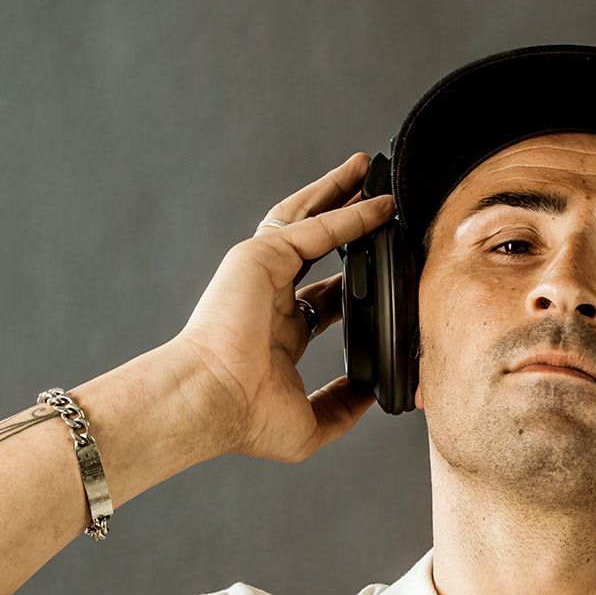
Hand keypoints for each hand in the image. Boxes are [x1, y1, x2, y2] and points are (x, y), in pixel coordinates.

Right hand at [162, 152, 394, 463]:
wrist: (210, 401)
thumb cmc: (242, 418)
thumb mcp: (310, 423)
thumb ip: (342, 406)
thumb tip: (373, 395)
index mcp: (277, 332)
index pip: (322, 295)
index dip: (354, 279)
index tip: (384, 269)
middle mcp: (268, 295)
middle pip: (312, 243)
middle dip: (341, 216)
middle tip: (375, 200)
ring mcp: (261, 271)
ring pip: (306, 219)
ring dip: (338, 193)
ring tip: (367, 171)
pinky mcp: (260, 256)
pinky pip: (315, 227)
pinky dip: (349, 214)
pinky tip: (379, 206)